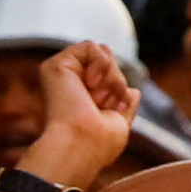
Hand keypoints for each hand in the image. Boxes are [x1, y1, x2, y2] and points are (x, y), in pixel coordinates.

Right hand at [31, 42, 140, 186]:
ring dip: (111, 75)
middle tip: (106, 104)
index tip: (115, 109)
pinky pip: (90, 46)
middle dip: (117, 82)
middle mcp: (69, 87)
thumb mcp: (119, 124)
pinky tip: (91, 84)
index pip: (109, 76)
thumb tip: (134, 91)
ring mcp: (61, 76)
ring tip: (99, 97)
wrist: (81, 146)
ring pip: (101, 53)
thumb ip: (124, 106)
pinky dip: (101, 63)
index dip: (119, 88)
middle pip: (108, 62)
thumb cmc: (99, 145)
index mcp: (81, 100)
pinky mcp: (56, 66)